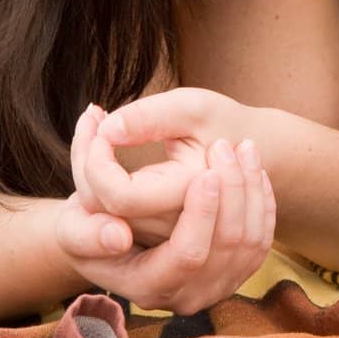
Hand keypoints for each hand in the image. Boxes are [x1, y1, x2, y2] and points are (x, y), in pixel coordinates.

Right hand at [56, 138, 275, 315]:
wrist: (115, 232)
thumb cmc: (90, 224)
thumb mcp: (73, 225)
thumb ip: (85, 232)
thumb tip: (117, 236)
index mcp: (146, 287)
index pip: (188, 255)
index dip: (202, 215)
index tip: (208, 172)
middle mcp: (185, 296)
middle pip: (229, 246)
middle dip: (233, 191)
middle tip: (226, 145)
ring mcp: (214, 287)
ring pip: (251, 242)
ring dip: (251, 190)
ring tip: (244, 147)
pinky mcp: (235, 272)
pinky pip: (262, 239)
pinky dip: (262, 201)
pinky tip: (253, 168)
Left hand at [73, 88, 247, 241]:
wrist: (252, 150)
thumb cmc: (223, 123)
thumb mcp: (195, 107)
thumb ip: (152, 117)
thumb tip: (108, 130)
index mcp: (185, 196)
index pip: (119, 196)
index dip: (99, 161)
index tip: (104, 122)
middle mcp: (168, 225)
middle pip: (100, 205)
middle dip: (86, 155)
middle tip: (93, 112)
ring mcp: (157, 230)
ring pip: (97, 210)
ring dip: (86, 161)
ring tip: (95, 116)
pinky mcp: (148, 223)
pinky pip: (105, 207)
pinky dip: (96, 170)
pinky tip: (101, 136)